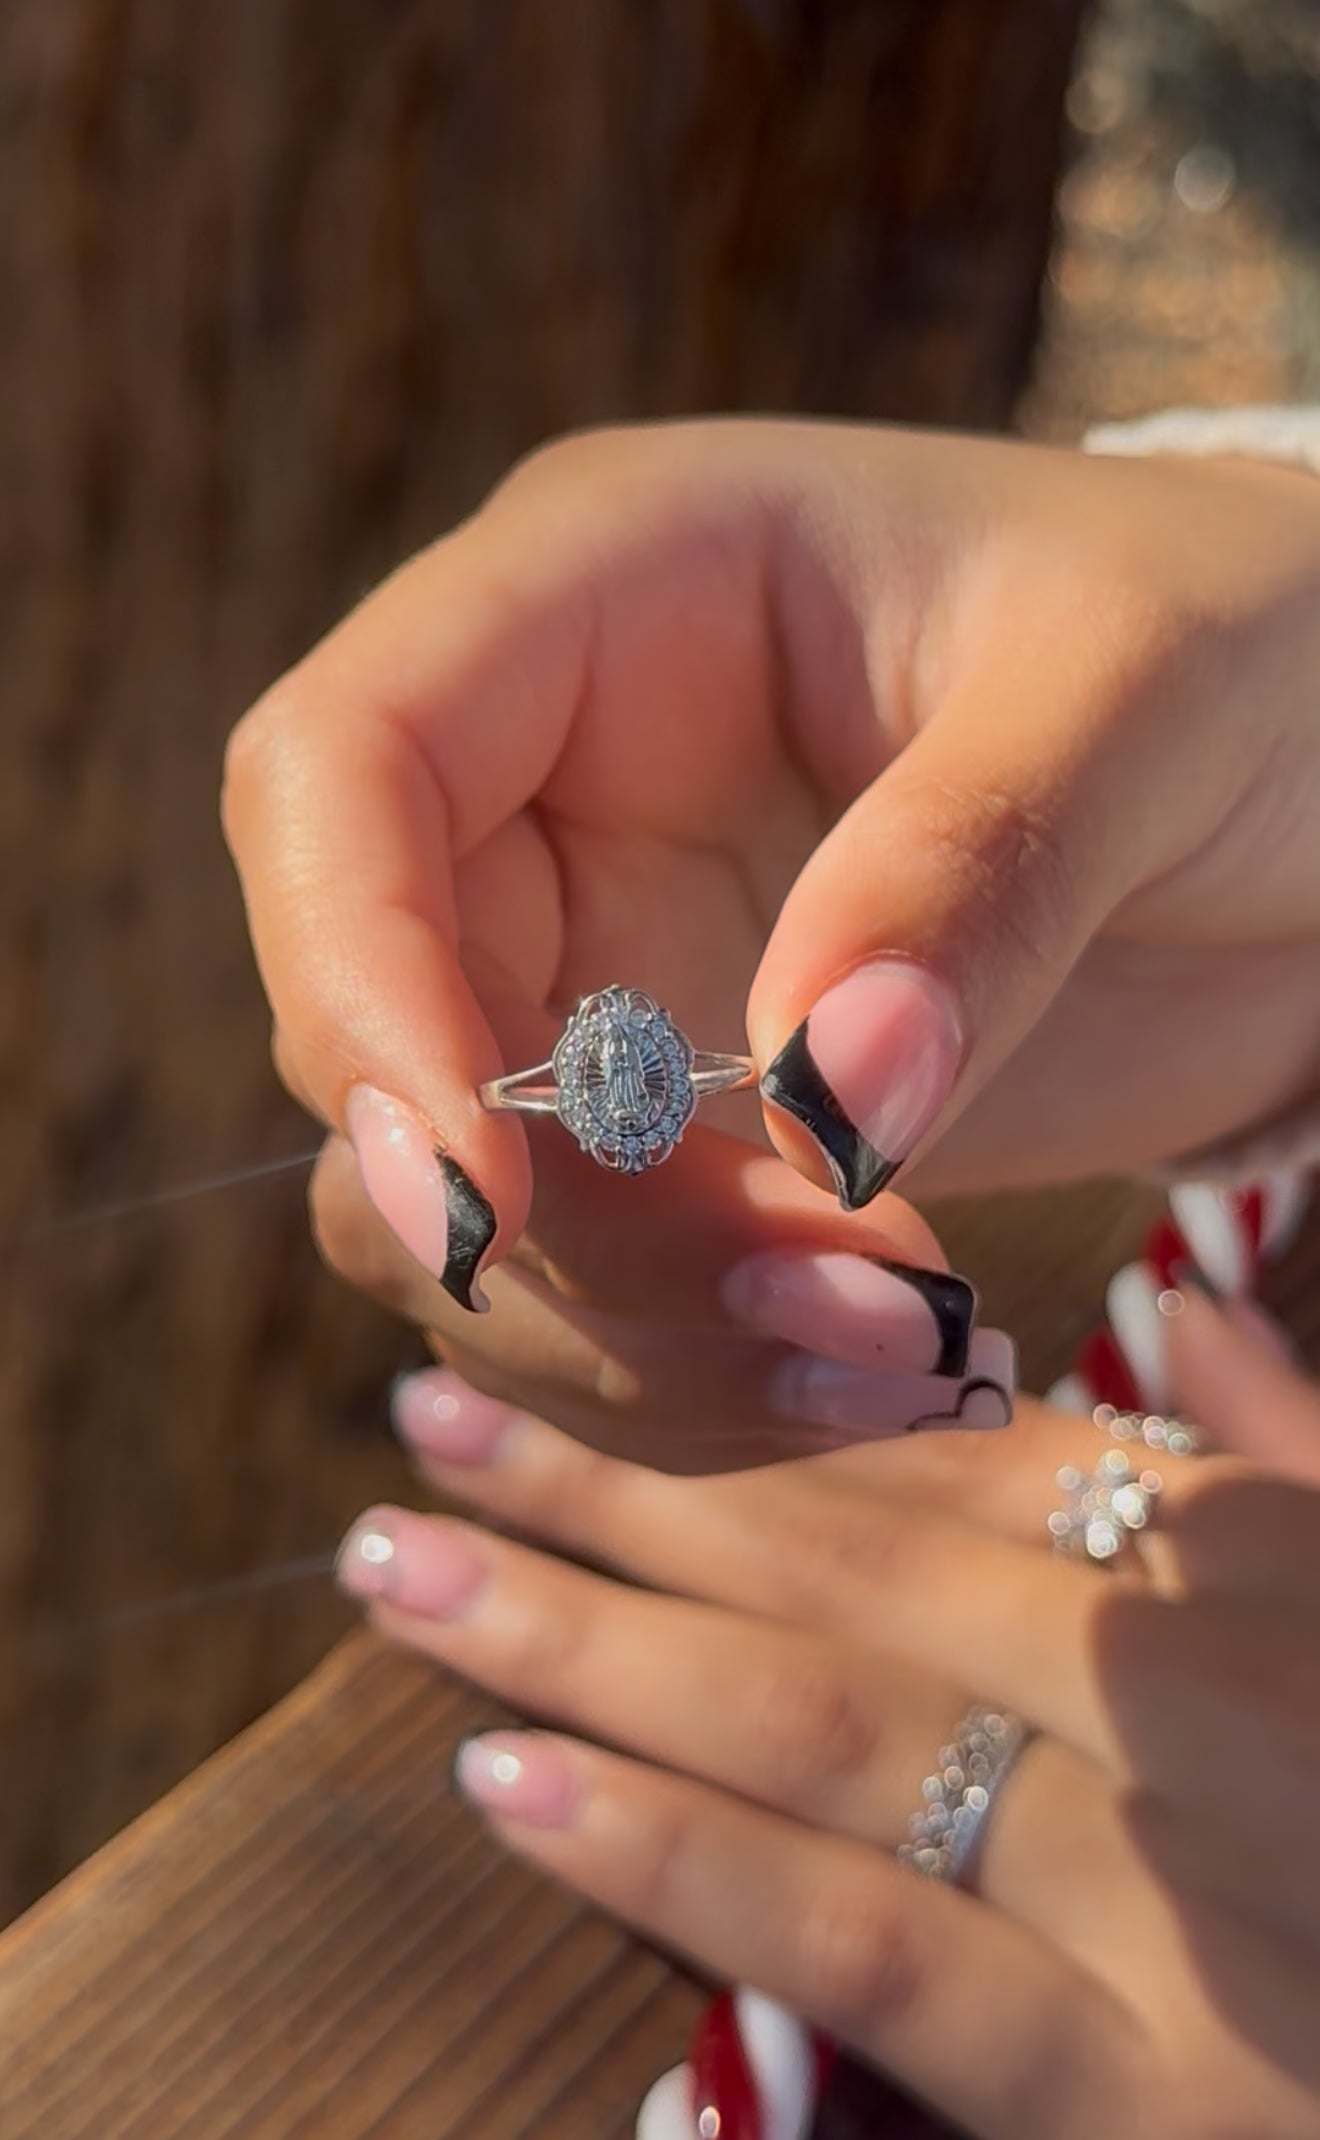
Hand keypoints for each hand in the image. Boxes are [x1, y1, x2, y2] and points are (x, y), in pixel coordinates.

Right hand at [223, 424, 1319, 1465]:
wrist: (1317, 782)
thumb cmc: (1243, 649)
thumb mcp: (1150, 693)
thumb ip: (976, 867)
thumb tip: (821, 1099)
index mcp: (607, 591)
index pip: (341, 767)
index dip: (359, 986)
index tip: (493, 1200)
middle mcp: (551, 783)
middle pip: (381, 1033)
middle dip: (570, 1227)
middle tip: (834, 1308)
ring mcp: (597, 960)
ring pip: (453, 1206)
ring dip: (639, 1336)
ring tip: (908, 1354)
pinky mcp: (666, 1120)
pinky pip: (586, 1290)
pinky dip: (699, 1375)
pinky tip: (892, 1367)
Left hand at [335, 1297, 1319, 2138]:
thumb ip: (1302, 1446)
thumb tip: (1177, 1308)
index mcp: (1250, 1561)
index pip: (938, 1450)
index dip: (733, 1398)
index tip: (571, 1347)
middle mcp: (1183, 1686)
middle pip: (837, 1553)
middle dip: (611, 1486)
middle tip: (419, 1427)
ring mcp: (1156, 1883)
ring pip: (812, 1715)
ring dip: (584, 1629)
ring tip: (397, 1567)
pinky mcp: (1150, 2093)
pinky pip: (871, 1946)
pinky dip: (681, 1856)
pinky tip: (509, 1778)